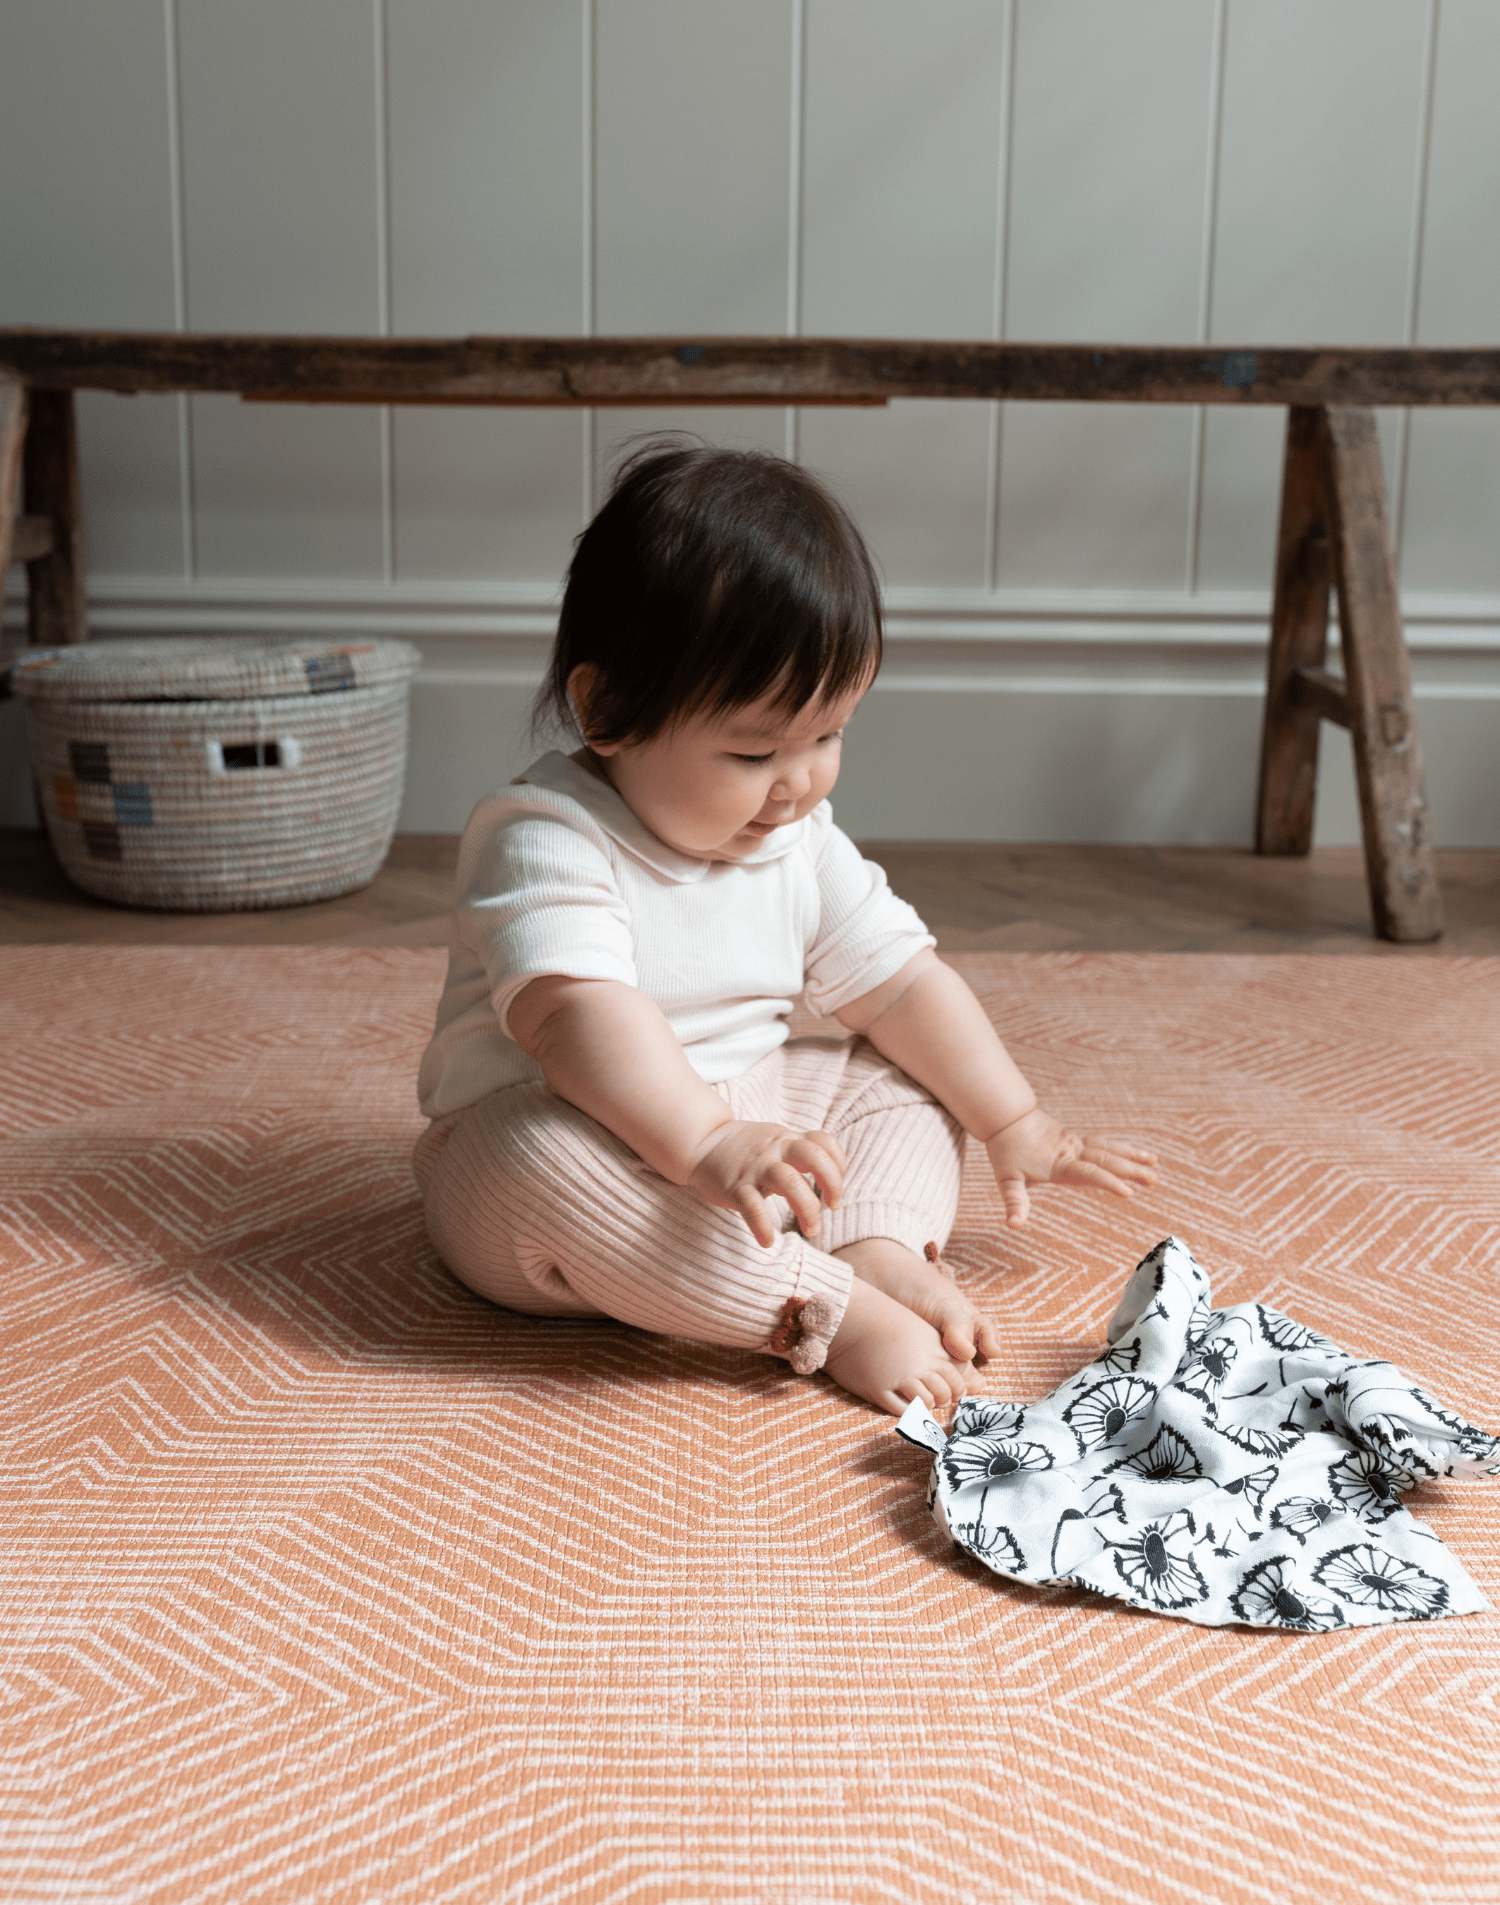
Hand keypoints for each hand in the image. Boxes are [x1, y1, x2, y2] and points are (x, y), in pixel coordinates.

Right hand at [688, 1122, 845, 1247]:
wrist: (701, 1143)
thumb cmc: (746, 1149)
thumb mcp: (775, 1140)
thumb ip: (801, 1152)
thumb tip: (833, 1175)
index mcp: (787, 1139)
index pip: (824, 1142)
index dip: (839, 1164)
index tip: (834, 1187)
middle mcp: (774, 1150)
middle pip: (814, 1157)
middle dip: (832, 1184)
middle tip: (832, 1207)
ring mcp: (755, 1168)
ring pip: (790, 1182)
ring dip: (808, 1209)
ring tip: (811, 1230)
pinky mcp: (735, 1186)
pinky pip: (753, 1208)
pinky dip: (763, 1227)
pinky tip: (767, 1241)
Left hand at [985, 1108, 1156, 1227]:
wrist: (1006, 1116)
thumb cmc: (1005, 1150)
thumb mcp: (1005, 1178)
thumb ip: (1014, 1201)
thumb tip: (1013, 1225)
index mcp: (1059, 1164)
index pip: (1088, 1173)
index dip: (1108, 1182)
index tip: (1128, 1192)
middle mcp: (1072, 1152)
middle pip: (1106, 1160)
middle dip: (1131, 1170)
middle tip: (1154, 1179)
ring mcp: (1075, 1143)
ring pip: (1109, 1149)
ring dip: (1132, 1156)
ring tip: (1154, 1163)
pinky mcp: (1076, 1139)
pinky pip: (1103, 1143)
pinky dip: (1121, 1148)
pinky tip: (1135, 1154)